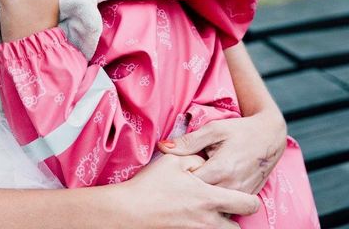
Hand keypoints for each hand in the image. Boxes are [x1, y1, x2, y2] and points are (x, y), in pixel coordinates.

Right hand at [99, 154, 258, 228]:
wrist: (130, 210)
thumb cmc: (151, 185)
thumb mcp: (173, 161)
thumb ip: (195, 158)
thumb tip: (205, 162)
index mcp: (210, 198)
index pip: (248, 204)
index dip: (250, 199)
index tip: (241, 194)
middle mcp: (209, 219)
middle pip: (238, 227)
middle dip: (233, 217)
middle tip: (221, 204)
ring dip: (218, 223)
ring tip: (204, 211)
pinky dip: (202, 226)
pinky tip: (190, 215)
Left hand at [157, 111, 286, 193]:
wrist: (270, 135)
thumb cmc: (240, 130)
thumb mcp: (213, 130)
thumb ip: (188, 141)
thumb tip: (163, 147)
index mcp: (221, 169)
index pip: (190, 184)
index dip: (179, 178)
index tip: (175, 170)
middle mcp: (232, 186)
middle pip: (201, 196)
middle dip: (189, 188)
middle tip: (183, 176)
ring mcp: (242, 194)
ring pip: (214, 204)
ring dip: (203, 194)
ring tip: (196, 179)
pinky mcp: (248, 196)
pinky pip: (227, 203)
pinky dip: (217, 196)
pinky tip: (210, 184)